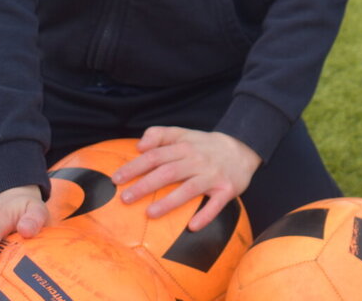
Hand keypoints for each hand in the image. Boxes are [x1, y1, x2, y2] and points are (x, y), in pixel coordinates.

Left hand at [112, 127, 259, 231]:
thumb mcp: (184, 133)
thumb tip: (139, 146)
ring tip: (150, 213)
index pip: (156, 155)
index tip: (117, 179)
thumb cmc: (205, 146)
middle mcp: (198, 160)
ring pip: (189, 189)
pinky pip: (216, 204)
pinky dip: (205, 215)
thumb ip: (160, 134)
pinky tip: (192, 226)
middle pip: (168, 172)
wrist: (244, 148)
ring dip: (169, 202)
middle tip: (125, 199)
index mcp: (185, 146)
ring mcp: (213, 176)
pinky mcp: (228, 189)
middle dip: (145, 185)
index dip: (135, 166)